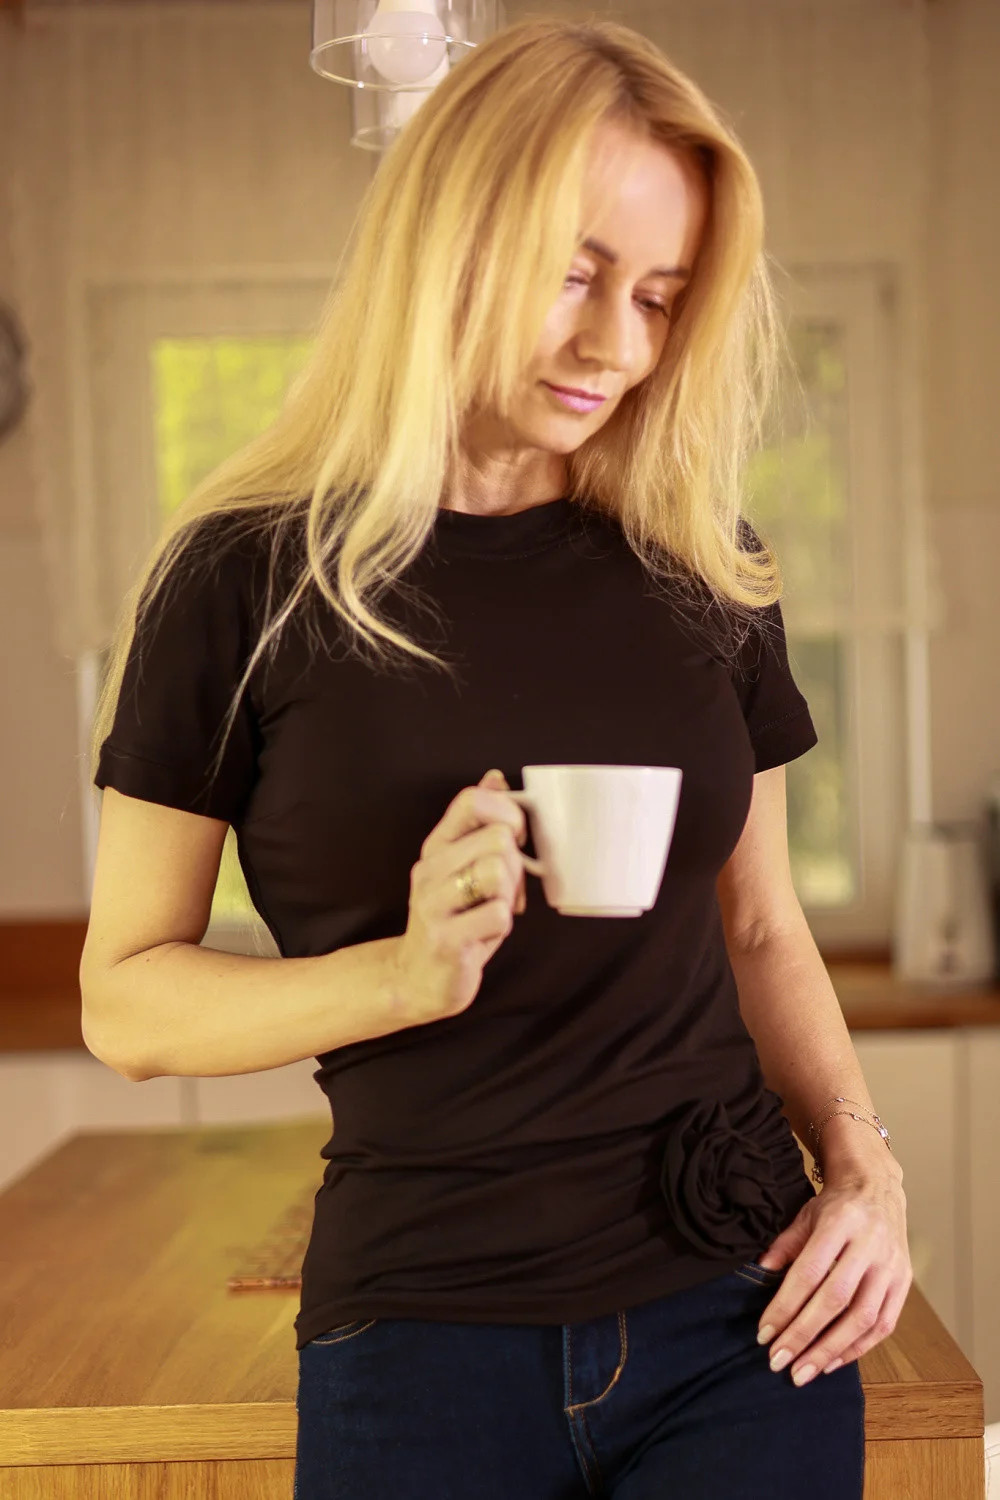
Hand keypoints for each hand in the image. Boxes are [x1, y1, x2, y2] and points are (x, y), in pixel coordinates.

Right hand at [394, 768, 530, 1025]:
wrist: (417, 978)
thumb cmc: (454, 920)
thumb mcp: (463, 866)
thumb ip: (479, 824)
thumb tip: (495, 777)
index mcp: (437, 846)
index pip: (472, 801)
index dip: (508, 813)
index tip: (515, 839)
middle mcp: (429, 870)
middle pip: (498, 838)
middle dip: (517, 866)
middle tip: (505, 890)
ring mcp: (434, 904)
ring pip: (498, 871)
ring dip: (510, 896)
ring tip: (495, 910)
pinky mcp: (446, 939)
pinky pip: (498, 915)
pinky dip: (503, 925)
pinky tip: (485, 933)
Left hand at [753, 1171, 910, 1386]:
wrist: (878, 1188)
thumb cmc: (836, 1206)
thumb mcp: (805, 1215)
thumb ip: (785, 1245)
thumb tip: (761, 1272)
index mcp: (840, 1223)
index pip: (809, 1273)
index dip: (785, 1306)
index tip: (764, 1333)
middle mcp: (869, 1246)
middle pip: (835, 1300)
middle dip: (804, 1336)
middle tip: (778, 1361)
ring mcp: (891, 1267)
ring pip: (862, 1318)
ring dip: (830, 1350)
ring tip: (803, 1371)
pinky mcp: (904, 1283)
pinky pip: (883, 1325)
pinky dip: (857, 1348)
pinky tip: (832, 1362)